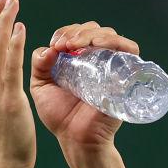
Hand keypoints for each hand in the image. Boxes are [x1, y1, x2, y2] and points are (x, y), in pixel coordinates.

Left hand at [29, 22, 141, 150]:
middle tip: (64, 45)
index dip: (64, 32)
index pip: (75, 32)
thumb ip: (39, 65)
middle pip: (93, 29)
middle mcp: (96, 59)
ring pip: (109, 35)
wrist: (75, 138)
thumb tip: (48, 48)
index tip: (54, 45)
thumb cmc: (60, 116)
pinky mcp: (125, 74)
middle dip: (77, 31)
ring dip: (92, 33)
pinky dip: (115, 41)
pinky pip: (129, 49)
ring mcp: (112, 65)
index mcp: (76, 59)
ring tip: (76, 44)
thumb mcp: (41, 86)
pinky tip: (97, 45)